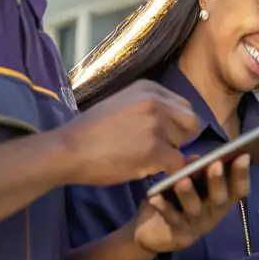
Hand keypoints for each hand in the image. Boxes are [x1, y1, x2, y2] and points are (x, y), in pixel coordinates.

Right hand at [59, 80, 199, 185]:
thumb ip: (149, 108)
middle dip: (179, 139)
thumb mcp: (122, 104)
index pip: (183, 106)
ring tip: (142, 158)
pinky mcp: (154, 149)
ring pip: (183, 145)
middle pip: (190, 122)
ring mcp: (156, 124)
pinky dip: (167, 172)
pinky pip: (178, 164)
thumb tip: (173, 124)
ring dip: (168, 155)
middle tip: (158, 150)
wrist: (68, 149)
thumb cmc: (90, 131)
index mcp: (149, 88)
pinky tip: (146, 170)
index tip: (161, 137)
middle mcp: (156, 101)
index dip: (176, 125)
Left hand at [132, 156, 251, 255]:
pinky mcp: (178, 234)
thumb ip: (194, 171)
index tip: (243, 156)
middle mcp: (213, 213)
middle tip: (215, 164)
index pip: (238, 189)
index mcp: (221, 199)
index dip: (242, 174)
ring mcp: (196, 225)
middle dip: (218, 181)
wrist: (155, 234)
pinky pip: (171, 220)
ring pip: (194, 209)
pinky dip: (164, 208)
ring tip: (182, 180)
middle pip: (220, 199)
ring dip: (189, 194)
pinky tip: (155, 198)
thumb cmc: (178, 202)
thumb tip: (197, 158)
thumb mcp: (189, 183)